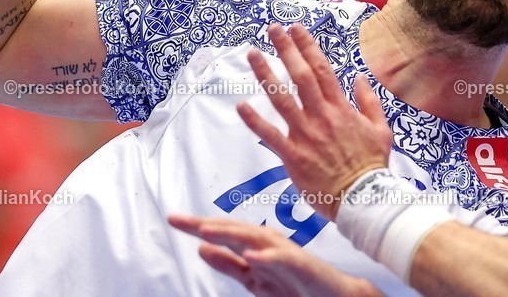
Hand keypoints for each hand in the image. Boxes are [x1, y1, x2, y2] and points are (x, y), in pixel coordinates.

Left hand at [168, 214, 382, 296]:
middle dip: (205, 224)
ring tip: (204, 230)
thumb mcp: (254, 279)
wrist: (335, 295)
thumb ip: (229, 264)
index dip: (196, 226)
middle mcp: (266, 244)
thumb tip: (202, 248)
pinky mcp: (301, 264)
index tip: (172, 218)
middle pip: (231, 230)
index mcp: (253, 247)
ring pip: (252, 238)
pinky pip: (281, 259)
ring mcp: (283, 252)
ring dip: (228, 234)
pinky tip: (250, 255)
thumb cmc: (295, 285)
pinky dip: (266, 256)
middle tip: (178, 219)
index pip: (221, 234)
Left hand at [240, 24, 392, 219]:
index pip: (322, 69)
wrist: (364, 199)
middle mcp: (321, 116)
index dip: (308, 46)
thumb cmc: (372, 166)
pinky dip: (255, 121)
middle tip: (272, 29)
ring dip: (266, 75)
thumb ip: (370, 102)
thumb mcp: (382, 129)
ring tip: (253, 54)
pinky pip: (271, 135)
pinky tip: (241, 106)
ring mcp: (306, 135)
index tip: (296, 29)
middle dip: (285, 49)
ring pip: (282, 99)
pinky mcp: (293, 156)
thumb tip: (360, 77)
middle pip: (300, 76)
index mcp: (341, 108)